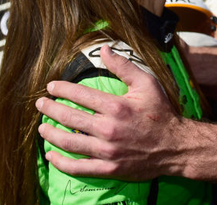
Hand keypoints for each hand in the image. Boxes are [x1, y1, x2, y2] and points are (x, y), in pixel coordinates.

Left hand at [35, 45, 182, 179]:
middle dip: (50, 109)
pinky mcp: (109, 169)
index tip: (51, 86)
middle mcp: (108, 129)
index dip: (61, 89)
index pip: (79, 94)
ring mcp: (107, 151)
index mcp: (116, 106)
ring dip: (51, 135)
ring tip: (42, 128)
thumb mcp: (146, 83)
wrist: (176, 147)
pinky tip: (51, 156)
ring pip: (69, 142)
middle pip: (69, 117)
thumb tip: (104, 48)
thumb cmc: (161, 113)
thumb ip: (123, 66)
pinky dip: (61, 162)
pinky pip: (79, 167)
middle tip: (40, 104)